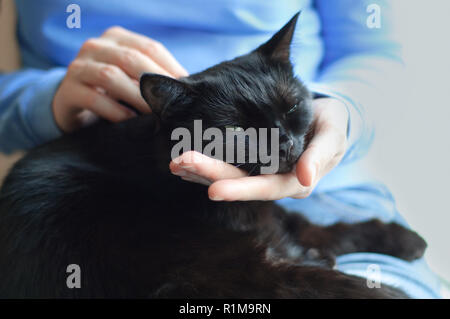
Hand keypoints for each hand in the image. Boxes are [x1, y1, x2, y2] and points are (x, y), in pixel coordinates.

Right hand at [53, 26, 187, 131]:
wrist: (72, 105)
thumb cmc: (112, 91)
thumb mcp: (132, 79)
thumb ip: (153, 78)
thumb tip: (188, 89)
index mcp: (117, 38)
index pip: (149, 48)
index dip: (170, 67)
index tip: (188, 88)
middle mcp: (96, 46)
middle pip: (131, 59)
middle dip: (155, 82)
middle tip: (173, 103)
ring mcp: (79, 66)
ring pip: (111, 76)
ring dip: (137, 96)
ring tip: (155, 114)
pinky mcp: (68, 90)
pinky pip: (94, 98)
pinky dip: (115, 111)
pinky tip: (130, 121)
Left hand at [169, 98, 347, 200]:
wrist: (322, 117)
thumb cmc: (329, 124)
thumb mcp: (333, 134)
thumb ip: (321, 155)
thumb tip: (306, 178)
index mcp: (295, 180)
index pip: (265, 187)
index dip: (240, 190)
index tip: (212, 190)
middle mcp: (274, 181)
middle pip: (239, 182)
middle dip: (208, 174)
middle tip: (180, 163)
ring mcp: (260, 173)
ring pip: (228, 177)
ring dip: (200, 172)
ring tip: (175, 163)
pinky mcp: (251, 163)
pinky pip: (226, 166)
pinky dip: (205, 165)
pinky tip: (184, 163)